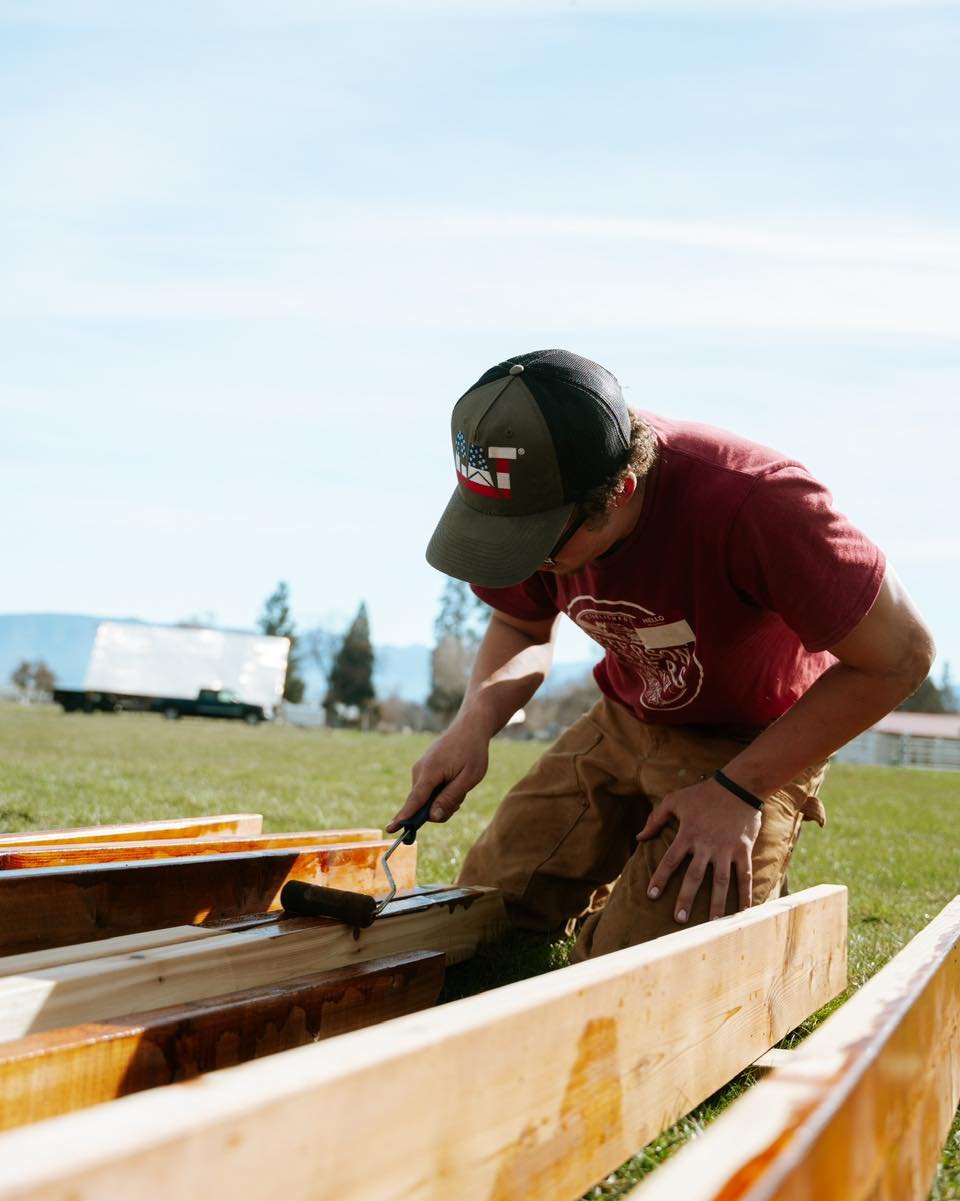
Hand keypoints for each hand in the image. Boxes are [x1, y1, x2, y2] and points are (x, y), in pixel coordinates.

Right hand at [385, 720, 489, 832]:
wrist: (469, 728)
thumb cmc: (472, 752)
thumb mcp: (469, 778)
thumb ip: (450, 798)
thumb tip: (431, 817)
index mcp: (430, 772)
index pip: (414, 800)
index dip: (404, 817)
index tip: (390, 829)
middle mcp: (419, 771)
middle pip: (422, 805)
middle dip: (440, 809)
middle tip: (460, 798)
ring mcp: (419, 770)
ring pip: (427, 800)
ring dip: (443, 799)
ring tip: (459, 783)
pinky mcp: (423, 770)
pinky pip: (428, 791)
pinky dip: (441, 792)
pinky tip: (453, 780)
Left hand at [636, 777, 761, 921]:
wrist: (739, 785)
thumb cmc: (703, 793)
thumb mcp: (675, 801)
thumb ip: (655, 819)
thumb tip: (639, 838)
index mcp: (688, 834)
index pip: (670, 860)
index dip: (660, 878)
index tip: (651, 895)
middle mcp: (706, 844)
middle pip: (694, 876)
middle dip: (685, 898)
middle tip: (679, 919)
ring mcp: (726, 849)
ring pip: (720, 880)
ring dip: (715, 903)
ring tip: (711, 924)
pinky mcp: (744, 850)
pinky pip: (745, 875)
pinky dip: (745, 894)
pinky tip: (743, 912)